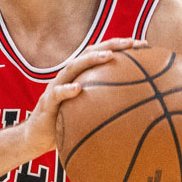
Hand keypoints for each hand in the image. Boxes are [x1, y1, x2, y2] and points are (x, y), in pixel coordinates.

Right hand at [21, 38, 145, 157]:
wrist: (37, 138)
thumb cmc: (66, 125)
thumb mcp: (90, 113)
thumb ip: (108, 107)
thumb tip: (142, 113)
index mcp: (80, 77)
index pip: (101, 55)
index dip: (121, 47)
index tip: (144, 44)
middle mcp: (68, 77)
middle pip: (88, 53)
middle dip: (110, 44)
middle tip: (131, 42)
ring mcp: (56, 87)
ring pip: (72, 67)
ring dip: (91, 60)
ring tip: (109, 56)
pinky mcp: (47, 103)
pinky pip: (56, 94)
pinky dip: (67, 89)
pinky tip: (78, 89)